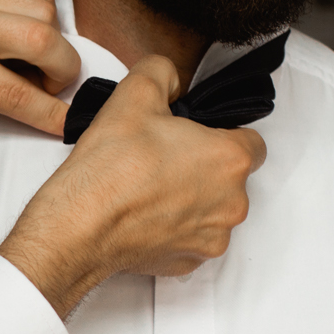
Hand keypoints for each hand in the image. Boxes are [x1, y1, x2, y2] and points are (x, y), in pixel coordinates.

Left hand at [0, 0, 81, 136]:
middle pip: (43, 43)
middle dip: (64, 71)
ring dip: (54, 40)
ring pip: (46, 11)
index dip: (51, 112)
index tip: (68, 122)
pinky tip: (26, 27)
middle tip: (52, 83)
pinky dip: (43, 13)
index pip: (14, 93)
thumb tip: (38, 96)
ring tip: (36, 55)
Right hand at [0, 56, 265, 316]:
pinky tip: (145, 215)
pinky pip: (192, 238)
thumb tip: (171, 79)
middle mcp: (233, 203)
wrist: (80, 225)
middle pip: (232, 178)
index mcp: (230, 159)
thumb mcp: (135, 92)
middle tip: (164, 158)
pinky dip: (175, 227)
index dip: (223, 134)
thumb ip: (163, 71)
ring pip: (213, 210)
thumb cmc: (112, 166)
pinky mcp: (190, 262)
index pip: (252, 142)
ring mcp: (212, 237)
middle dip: (205, 168)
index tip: (195, 136)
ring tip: (151, 188)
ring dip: (192, 199)